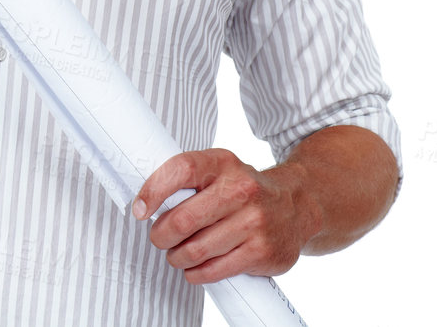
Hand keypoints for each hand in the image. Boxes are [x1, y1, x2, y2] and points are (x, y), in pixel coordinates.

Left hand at [131, 148, 319, 284]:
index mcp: (223, 163)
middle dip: (160, 235)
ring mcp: (254, 222)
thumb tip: (145, 202)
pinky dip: (196, 273)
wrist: (297, 206)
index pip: (181, 169)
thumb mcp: (219, 170)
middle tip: (159, 238)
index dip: (153, 190)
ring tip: (176, 254)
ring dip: (177, 257)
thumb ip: (187, 181)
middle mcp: (241, 190)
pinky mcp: (262, 251)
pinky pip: (215, 270)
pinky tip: (194, 268)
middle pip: (182, 219)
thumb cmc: (245, 190)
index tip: (139, 209)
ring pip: (195, 249)